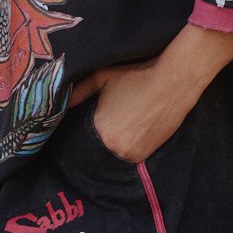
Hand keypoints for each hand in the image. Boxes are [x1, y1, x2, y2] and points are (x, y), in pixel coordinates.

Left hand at [70, 59, 194, 164]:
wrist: (174, 81)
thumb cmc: (136, 75)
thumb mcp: (101, 77)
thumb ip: (77, 91)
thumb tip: (58, 100)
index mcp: (100, 131)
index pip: (78, 142)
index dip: (77, 137)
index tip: (78, 131)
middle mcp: (114, 148)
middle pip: (94, 151)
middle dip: (93, 143)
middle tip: (96, 131)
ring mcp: (131, 155)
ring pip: (111, 156)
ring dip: (109, 148)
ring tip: (113, 132)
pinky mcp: (145, 156)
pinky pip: (126, 157)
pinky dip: (123, 149)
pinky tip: (125, 136)